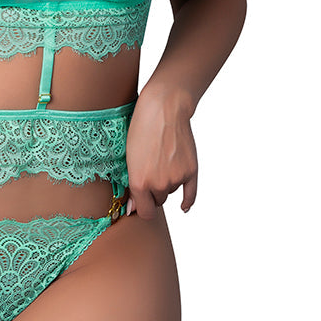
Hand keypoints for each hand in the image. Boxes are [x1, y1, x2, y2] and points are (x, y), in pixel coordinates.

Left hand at [125, 87, 197, 219]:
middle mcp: (158, 184)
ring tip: (162, 161)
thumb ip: (133, 185)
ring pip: (171, 192)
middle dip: (153, 191)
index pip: (144, 212)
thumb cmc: (141, 128)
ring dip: (166, 184)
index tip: (141, 202)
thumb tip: (133, 209)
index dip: (142, 207)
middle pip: (158, 201)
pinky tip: (183, 206)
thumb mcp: (129, 156)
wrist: (164, 109)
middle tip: (151, 171)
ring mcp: (176, 178)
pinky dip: (187, 201)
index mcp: (139, 182)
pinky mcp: (191, 171)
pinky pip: (190, 195)